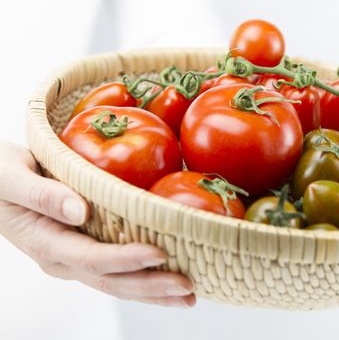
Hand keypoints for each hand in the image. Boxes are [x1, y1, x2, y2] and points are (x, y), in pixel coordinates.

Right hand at [0, 141, 194, 306]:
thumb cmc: (0, 174)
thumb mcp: (12, 176)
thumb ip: (43, 194)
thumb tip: (80, 211)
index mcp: (45, 242)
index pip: (91, 258)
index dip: (125, 259)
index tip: (158, 254)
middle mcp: (62, 259)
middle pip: (111, 281)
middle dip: (150, 287)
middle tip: (187, 288)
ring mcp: (74, 259)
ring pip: (117, 283)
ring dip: (153, 292)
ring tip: (187, 297)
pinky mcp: (85, 251)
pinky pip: (117, 270)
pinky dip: (145, 278)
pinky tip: (169, 281)